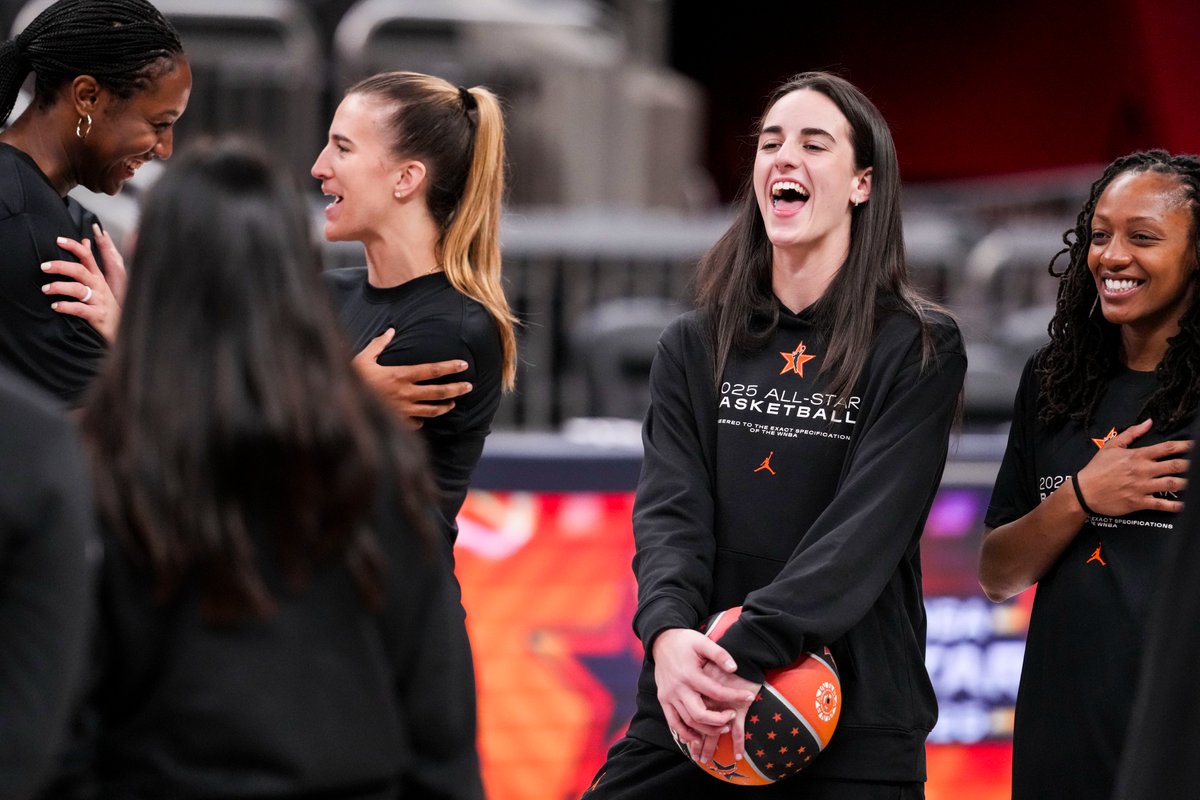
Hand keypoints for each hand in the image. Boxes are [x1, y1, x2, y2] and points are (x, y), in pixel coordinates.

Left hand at [42, 227, 125, 341]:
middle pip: (80, 271)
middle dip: (61, 266)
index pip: (87, 256)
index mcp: (97, 277)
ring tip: (46, 289)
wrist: (120, 326)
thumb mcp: (100, 281)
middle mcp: (98, 286)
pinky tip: (55, 306)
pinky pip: (80, 309)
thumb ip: (91, 262)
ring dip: (59, 287)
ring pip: (78, 289)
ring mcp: (98, 301)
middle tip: (44, 266)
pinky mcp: (97, 315)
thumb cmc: (105, 303)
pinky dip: (66, 306)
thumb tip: (85, 241)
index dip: (74, 246)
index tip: (58, 240)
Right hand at [353, 328, 471, 427]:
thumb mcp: (363, 358)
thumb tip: (390, 331)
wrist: (342, 406)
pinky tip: (424, 418)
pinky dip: (421, 420)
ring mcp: (403, 410)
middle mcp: (406, 393)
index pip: (432, 370)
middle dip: (456, 389)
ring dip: (444, 407)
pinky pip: (415, 423)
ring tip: (452, 404)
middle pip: (438, 392)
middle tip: (469, 387)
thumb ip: (379, 344)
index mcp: (400, 375)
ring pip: (431, 410)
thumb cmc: (352, 378)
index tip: (464, 365)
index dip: (450, 367)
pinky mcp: (397, 421)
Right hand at [651, 628, 756, 760]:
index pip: (715, 692)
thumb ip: (719, 654)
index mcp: (689, 674)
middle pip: (699, 714)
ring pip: (688, 722)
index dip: (734, 696)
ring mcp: (668, 696)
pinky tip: (698, 737)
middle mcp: (677, 688)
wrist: (661, 641)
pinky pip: (673, 723)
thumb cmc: (685, 641)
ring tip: (723, 727)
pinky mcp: (663, 700)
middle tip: (733, 716)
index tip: (748, 696)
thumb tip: (734, 668)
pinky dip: (685, 733)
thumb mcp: (702, 642)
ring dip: (707, 729)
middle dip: (719, 720)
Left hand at [694, 660, 757, 764]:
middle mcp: (705, 699)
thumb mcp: (705, 666)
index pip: (687, 715)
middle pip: (697, 726)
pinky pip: (737, 728)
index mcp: (694, 690)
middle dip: (698, 745)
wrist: (741, 648)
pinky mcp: (737, 705)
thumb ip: (699, 685)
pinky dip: (738, 743)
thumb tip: (694, 695)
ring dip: (710, 747)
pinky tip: (738, 755)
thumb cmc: (723, 660)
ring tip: (707, 760)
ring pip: (713, 731)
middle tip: (700, 759)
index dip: (688, 733)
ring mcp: (721, 704)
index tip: (690, 745)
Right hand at [1075, 419, 1190, 516]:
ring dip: (1187, 483)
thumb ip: (1132, 434)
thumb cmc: (1096, 469)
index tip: (1195, 446)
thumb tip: (1148, 422)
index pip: (1167, 448)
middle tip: (1199, 464)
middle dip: (1191, 464)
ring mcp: (1141, 487)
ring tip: (1195, 482)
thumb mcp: (1111, 447)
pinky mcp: (1138, 502)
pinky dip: (1174, 506)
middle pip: (1175, 465)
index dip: (1185, 446)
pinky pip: (1161, 504)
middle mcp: (1142, 470)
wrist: (1083, 491)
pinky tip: (1184, 505)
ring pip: (1172, 484)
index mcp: (1137, 456)